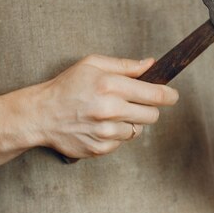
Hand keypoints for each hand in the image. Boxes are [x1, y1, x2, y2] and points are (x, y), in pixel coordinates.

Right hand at [32, 54, 178, 158]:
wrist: (40, 114)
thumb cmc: (67, 86)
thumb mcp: (92, 64)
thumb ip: (125, 65)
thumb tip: (151, 64)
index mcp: (110, 86)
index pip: (155, 94)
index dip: (169, 95)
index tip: (172, 95)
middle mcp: (110, 110)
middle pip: (152, 115)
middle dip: (149, 108)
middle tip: (136, 102)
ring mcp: (105, 132)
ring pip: (138, 130)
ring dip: (130, 121)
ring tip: (111, 113)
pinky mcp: (101, 148)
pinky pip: (122, 142)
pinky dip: (116, 134)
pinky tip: (101, 125)